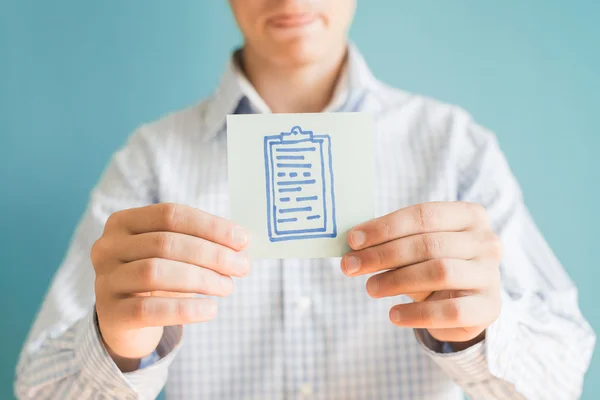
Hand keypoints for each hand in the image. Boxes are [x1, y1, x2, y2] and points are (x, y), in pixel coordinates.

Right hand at [91, 203, 249, 370]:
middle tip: (242, 266)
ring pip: (156, 272)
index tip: (243, 239)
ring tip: (227, 287)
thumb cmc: (158, 279)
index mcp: (124, 222)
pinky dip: (185, 309)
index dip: (210, 226)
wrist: (125, 322)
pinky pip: (148, 310)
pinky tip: (210, 309)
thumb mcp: (175, 254)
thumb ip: (202, 243)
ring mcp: (105, 280)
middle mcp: (107, 247)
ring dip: (201, 279)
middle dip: (211, 254)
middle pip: (165, 243)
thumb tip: (242, 242)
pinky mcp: (109, 315)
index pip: (170, 214)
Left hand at [341, 202, 501, 348]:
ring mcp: (490, 275)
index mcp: (469, 215)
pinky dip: (417, 313)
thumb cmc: (433, 264)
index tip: (352, 240)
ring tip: (370, 288)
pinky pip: (450, 311)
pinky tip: (394, 315)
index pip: (423, 215)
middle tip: (350, 266)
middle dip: (383, 255)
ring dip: (396, 280)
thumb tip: (353, 243)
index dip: (384, 227)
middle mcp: (486, 241)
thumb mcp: (415, 247)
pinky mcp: (489, 308)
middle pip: (428, 244)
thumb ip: (390, 241)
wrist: (465, 303)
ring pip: (439, 272)